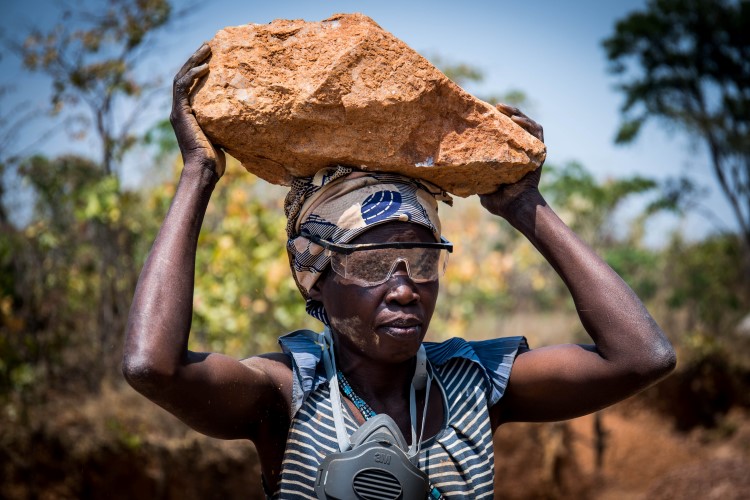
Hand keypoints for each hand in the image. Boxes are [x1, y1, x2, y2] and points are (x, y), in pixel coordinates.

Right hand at [170, 44, 225, 177]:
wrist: (204, 170)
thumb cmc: (215, 159)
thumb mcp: (221, 134)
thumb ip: (224, 122)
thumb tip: (242, 115)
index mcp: (187, 114)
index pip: (189, 85)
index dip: (198, 69)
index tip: (211, 56)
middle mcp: (180, 110)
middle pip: (184, 77)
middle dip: (195, 59)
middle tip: (208, 45)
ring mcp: (178, 111)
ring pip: (181, 78)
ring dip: (193, 61)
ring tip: (206, 48)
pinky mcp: (180, 113)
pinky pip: (183, 88)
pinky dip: (192, 75)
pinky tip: (205, 67)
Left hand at [479, 104, 544, 219]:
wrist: (515, 206)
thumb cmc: (500, 201)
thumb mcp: (482, 186)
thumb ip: (474, 178)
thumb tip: (455, 174)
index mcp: (508, 156)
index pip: (503, 134)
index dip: (496, 123)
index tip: (483, 114)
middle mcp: (520, 152)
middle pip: (515, 125)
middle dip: (506, 114)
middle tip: (495, 106)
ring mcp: (530, 152)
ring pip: (527, 125)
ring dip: (517, 113)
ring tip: (504, 108)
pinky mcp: (539, 153)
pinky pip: (537, 133)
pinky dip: (529, 124)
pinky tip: (516, 119)